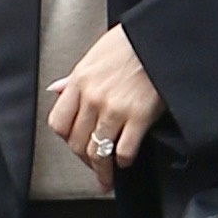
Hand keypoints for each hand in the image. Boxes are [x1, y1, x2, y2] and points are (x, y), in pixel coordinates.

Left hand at [46, 27, 164, 191]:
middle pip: (77, 142)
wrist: (160, 38)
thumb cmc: (132, 42)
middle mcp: (93, 97)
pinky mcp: (139, 117)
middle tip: (93, 167)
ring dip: (102, 171)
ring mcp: (115, 109)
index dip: (66, 140)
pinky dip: (124, 162)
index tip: (74, 146)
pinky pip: (124, 150)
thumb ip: (75, 78)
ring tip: (106, 179)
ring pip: (98, 152)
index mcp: (80, 81)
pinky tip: (126, 162)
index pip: (59, 123)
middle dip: (84, 160)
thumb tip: (57, 90)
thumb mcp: (95, 55)